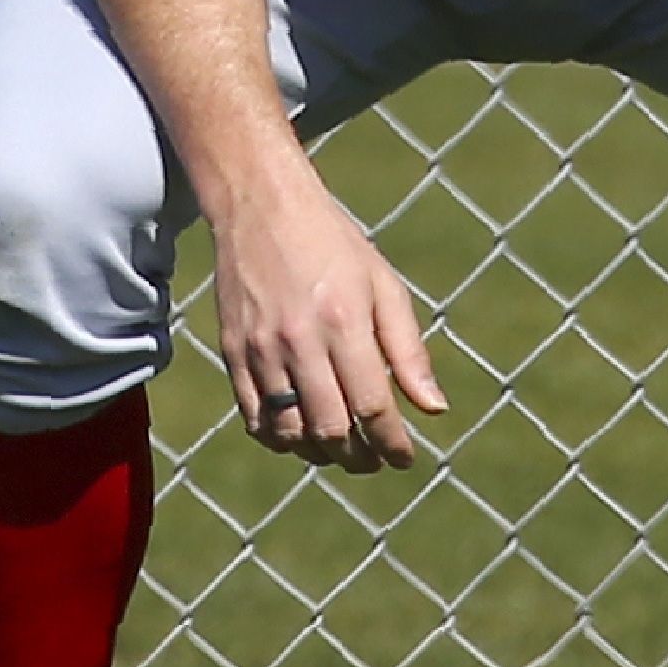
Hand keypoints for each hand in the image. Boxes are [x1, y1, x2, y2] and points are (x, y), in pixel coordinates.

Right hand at [209, 173, 448, 474]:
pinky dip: (280, 439)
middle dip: (359, 457)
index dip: (393, 443)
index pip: (372, 406)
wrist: (262, 206)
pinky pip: (255, 419)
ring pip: (290, 432)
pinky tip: (301, 435)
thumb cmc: (334, 245)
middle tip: (375, 460)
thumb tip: (434, 409)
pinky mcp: (233, 354)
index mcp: (345, 321)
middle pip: (331, 428)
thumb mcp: (384, 286)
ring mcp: (260, 350)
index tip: (405, 458)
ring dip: (320, 454)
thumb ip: (409, 351)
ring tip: (341, 450)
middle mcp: (300, 341)